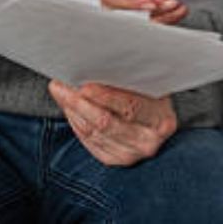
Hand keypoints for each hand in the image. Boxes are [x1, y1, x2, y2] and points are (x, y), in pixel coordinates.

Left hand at [49, 80, 176, 165]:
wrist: (158, 117)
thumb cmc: (152, 91)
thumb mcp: (150, 83)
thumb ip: (132, 77)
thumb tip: (98, 63)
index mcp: (162, 120)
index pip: (131, 107)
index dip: (106, 97)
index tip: (84, 85)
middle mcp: (148, 141)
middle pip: (107, 123)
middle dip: (80, 103)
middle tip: (61, 85)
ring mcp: (132, 154)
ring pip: (94, 132)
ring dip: (73, 110)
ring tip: (60, 91)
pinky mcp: (116, 160)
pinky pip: (90, 142)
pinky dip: (76, 123)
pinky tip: (69, 107)